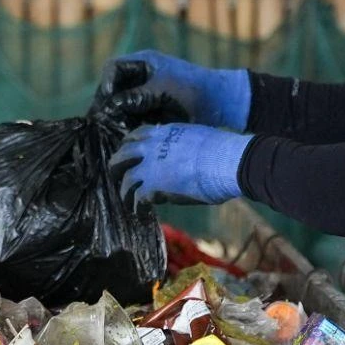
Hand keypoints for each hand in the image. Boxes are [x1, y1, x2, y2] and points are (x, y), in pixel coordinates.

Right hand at [97, 50, 251, 129]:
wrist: (223, 103)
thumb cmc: (195, 90)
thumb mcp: (163, 91)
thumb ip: (135, 97)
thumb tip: (108, 108)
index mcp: (145, 62)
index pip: (113, 68)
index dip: (106, 85)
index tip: (106, 105)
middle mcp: (143, 74)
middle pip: (114, 86)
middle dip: (109, 103)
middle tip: (103, 122)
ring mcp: (148, 91)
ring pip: (122, 102)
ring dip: (117, 115)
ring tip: (113, 130)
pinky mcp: (154, 107)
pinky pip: (134, 113)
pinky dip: (129, 122)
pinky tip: (126, 133)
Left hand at [108, 123, 250, 205]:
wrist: (228, 161)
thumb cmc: (223, 151)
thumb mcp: (197, 139)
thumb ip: (183, 146)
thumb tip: (182, 159)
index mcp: (165, 132)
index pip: (138, 134)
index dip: (130, 144)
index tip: (128, 152)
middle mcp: (153, 146)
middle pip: (123, 154)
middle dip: (116, 165)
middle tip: (115, 174)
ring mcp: (150, 166)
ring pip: (126, 178)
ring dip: (124, 190)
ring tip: (126, 200)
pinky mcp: (153, 186)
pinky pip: (137, 197)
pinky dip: (137, 206)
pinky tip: (140, 212)